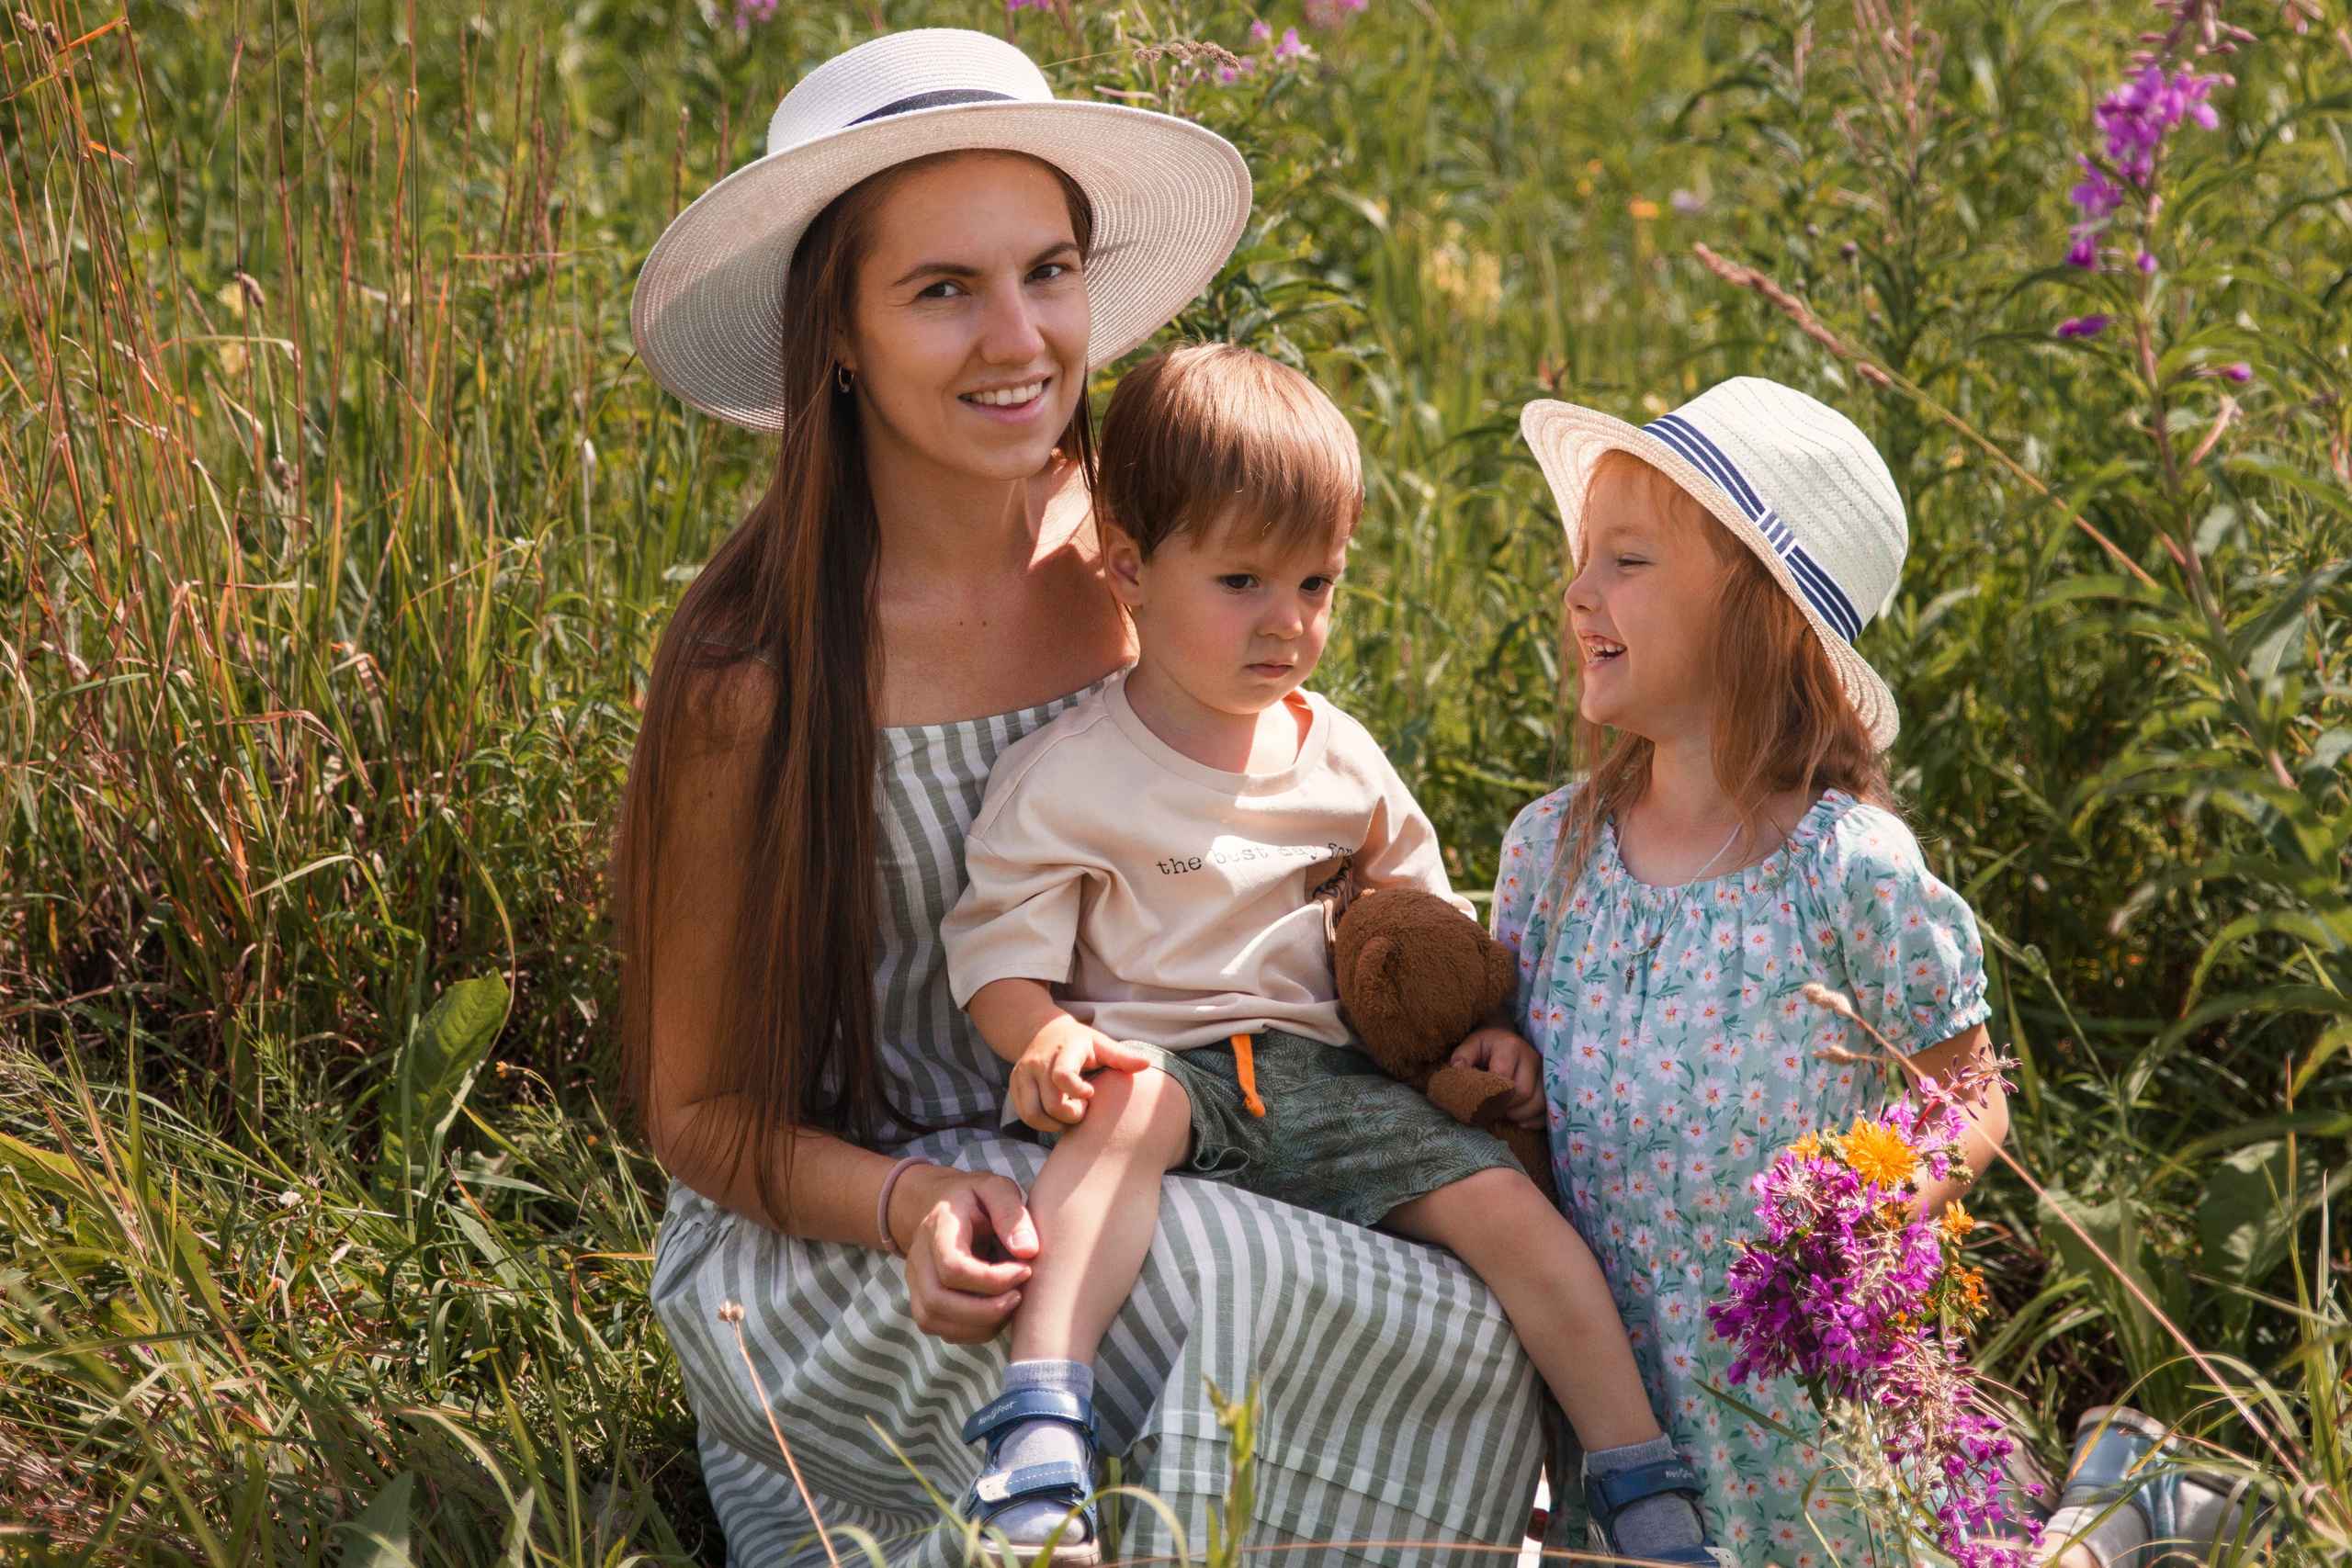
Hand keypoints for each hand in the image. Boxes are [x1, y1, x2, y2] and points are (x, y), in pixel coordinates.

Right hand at [897, 1165, 1039, 1343]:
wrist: (940, 1204)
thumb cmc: (975, 1198)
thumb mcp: (996, 1188)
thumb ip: (1011, 1213)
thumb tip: (1028, 1251)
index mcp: (938, 1226)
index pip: (952, 1266)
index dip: (992, 1279)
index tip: (1025, 1270)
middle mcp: (919, 1257)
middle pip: (936, 1301)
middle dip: (984, 1311)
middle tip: (1019, 1297)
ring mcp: (916, 1282)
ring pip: (934, 1320)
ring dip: (979, 1324)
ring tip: (1011, 1304)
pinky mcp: (922, 1300)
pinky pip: (941, 1329)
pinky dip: (973, 1331)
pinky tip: (998, 1313)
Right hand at [1008, 1016, 1154, 1132]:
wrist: (1042, 1032)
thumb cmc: (1080, 1043)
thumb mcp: (1100, 1044)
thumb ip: (1121, 1056)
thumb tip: (1146, 1064)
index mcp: (1064, 1050)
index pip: (1062, 1076)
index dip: (1077, 1092)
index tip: (1090, 1094)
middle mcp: (1039, 1062)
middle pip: (1051, 1103)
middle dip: (1071, 1115)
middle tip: (1084, 1110)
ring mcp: (1023, 1074)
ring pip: (1033, 1114)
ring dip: (1054, 1123)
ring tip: (1070, 1113)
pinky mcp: (1015, 1086)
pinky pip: (1025, 1115)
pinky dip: (1042, 1122)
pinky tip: (1056, 1115)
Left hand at [1450, 1026, 1545, 1127]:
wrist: (1505, 1037)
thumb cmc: (1486, 1044)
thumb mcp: (1471, 1044)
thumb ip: (1462, 1057)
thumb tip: (1456, 1072)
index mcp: (1510, 1047)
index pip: (1504, 1077)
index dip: (1491, 1095)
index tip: (1479, 1103)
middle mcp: (1531, 1058)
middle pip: (1523, 1092)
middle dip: (1505, 1107)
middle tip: (1490, 1110)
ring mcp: (1543, 1072)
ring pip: (1538, 1102)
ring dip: (1519, 1115)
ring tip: (1502, 1114)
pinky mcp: (1550, 1084)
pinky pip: (1547, 1109)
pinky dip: (1534, 1120)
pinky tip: (1519, 1123)